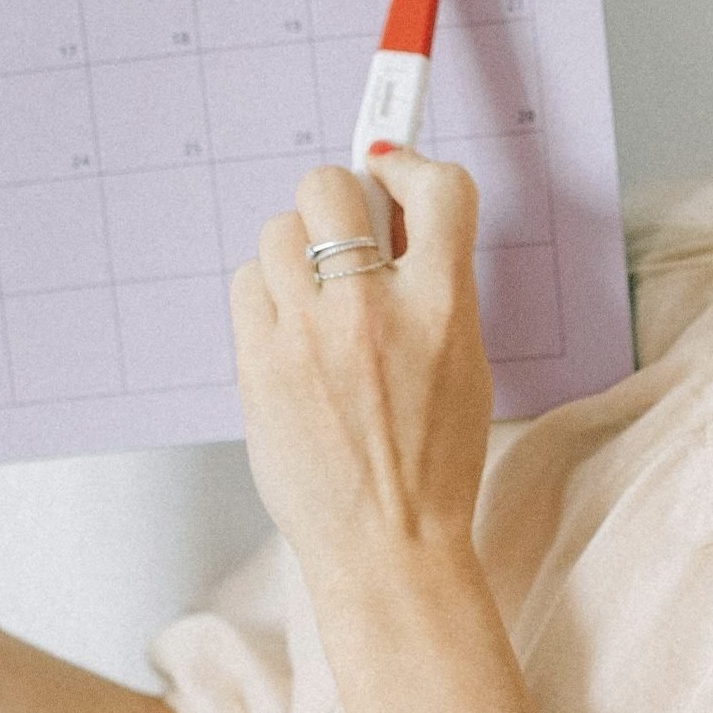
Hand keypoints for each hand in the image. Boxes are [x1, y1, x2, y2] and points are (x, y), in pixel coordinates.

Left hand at [229, 149, 493, 578]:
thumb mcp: (466, 362)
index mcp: (442, 308)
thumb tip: (393, 215)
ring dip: (298, 252)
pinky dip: (266, 296)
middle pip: (330, 186)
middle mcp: (373, 312)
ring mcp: (308, 336)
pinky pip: (246, 282)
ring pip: (279, 230)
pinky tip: (290, 334)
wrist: (387, 546)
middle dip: (339, 203)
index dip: (411, 166)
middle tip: (347, 238)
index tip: (394, 169)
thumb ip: (436, 283)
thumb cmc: (431, 462)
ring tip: (317, 300)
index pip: (438, 189)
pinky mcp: (259, 362)